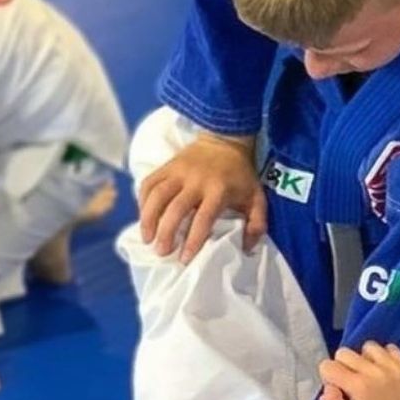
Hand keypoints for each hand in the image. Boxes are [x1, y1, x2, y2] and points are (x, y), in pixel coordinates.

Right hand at [138, 134, 266, 263]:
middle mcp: (195, 180)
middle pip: (174, 209)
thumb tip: (246, 248)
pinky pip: (149, 183)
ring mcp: (178, 171)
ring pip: (156, 195)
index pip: (203, 218)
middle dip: (165, 233)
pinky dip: (142, 201)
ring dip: (148, 219)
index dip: (192, 241)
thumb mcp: (257, 198)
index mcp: (218, 190)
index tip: (185, 259)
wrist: (225, 140)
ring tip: (147, 239)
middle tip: (161, 252)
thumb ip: (256, 224)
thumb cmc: (241, 176)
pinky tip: (144, 217)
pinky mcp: (167, 165)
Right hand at [317, 343, 399, 399]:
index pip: (330, 366)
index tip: (338, 394)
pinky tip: (382, 374)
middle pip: (346, 353)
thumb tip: (329, 386)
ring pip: (368, 347)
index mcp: (360, 387)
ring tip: (367, 379)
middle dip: (342, 368)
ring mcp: (396, 369)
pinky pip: (391, 350)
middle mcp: (378, 372)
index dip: (328, 380)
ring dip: (363, 360)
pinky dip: (383, 358)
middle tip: (350, 389)